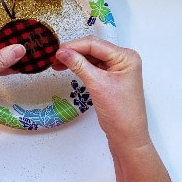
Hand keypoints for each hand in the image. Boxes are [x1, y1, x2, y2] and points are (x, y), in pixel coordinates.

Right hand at [53, 36, 170, 181]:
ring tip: (57, 63)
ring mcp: (117, 68)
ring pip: (92, 57)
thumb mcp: (97, 85)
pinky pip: (94, 66)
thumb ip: (79, 65)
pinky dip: (81, 67)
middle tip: (54, 57)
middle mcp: (123, 59)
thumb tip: (62, 52)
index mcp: (126, 57)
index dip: (74, 46)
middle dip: (74, 52)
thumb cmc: (119, 112)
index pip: (95, 45)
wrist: (127, 136)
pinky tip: (69, 68)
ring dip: (75, 59)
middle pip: (93, 49)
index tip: (56, 51)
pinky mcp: (111, 77)